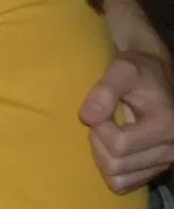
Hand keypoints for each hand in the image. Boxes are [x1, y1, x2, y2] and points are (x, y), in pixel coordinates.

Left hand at [79, 50, 173, 191]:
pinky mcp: (155, 169)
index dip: (100, 128)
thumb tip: (87, 117)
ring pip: (118, 178)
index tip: (99, 111)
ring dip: (102, 156)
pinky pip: (123, 183)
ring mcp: (164, 163)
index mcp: (166, 126)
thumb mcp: (122, 69)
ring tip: (106, 133)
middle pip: (117, 164)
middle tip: (101, 121)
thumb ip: (104, 90)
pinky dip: (110, 168)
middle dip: (99, 142)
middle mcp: (171, 149)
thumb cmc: (138, 70)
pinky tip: (111, 146)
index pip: (120, 145)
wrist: (156, 77)